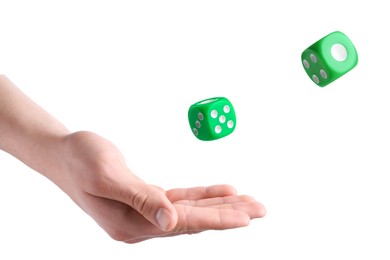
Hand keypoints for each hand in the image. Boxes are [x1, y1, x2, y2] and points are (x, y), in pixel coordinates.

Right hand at [56, 131, 264, 242]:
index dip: (215, 219)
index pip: (183, 224)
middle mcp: (140, 224)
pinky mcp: (147, 200)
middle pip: (193, 221)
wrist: (63, 153)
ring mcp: (144, 214)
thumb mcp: (108, 176)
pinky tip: (222, 191)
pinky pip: (181, 200)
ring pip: (191, 211)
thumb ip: (140, 199)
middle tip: (260, 209)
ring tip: (249, 203)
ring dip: (220, 205)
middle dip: (228, 214)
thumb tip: (171, 222)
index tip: (245, 218)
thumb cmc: (80, 160)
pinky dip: (202, 195)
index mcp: (131, 223)